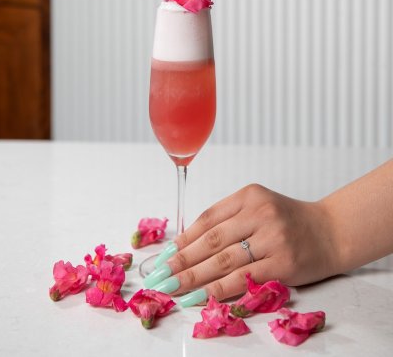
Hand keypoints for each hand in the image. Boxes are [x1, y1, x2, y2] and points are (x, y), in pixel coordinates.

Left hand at [166, 184, 335, 300]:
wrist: (330, 231)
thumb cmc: (290, 221)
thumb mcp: (258, 207)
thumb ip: (228, 219)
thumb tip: (187, 244)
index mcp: (249, 196)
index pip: (208, 219)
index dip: (184, 239)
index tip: (166, 255)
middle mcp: (259, 213)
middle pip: (211, 240)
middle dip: (182, 260)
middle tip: (160, 275)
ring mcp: (272, 238)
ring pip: (223, 261)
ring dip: (194, 277)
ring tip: (173, 288)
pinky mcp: (283, 263)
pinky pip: (243, 279)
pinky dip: (218, 289)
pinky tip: (200, 296)